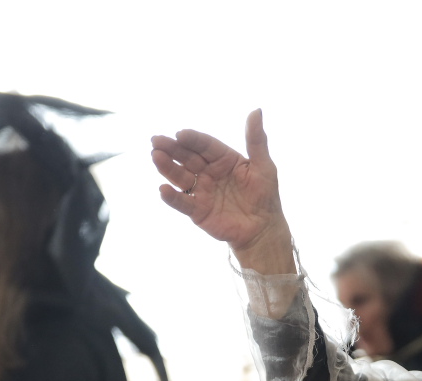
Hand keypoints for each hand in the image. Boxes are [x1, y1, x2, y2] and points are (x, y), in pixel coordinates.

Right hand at [152, 109, 295, 274]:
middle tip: (156, 140)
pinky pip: (183, 202)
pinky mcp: (198, 211)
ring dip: (167, 167)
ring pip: (181, 177)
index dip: (192, 139)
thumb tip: (256, 110)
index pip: (205, 145)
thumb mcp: (264, 166)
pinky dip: (172, 197)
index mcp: (224, 159)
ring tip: (156, 157)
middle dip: (172, 149)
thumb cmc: (265, 196)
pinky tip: (163, 189)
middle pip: (187, 158)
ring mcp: (202, 191)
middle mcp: (209, 172)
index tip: (180, 133)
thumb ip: (257, 140)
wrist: (263, 229)